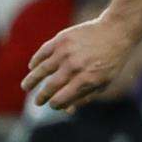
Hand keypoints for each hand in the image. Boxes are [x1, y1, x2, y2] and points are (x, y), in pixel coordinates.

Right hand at [22, 14, 140, 111]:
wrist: (115, 31)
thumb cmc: (111, 60)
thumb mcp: (105, 81)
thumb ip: (85, 96)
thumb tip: (67, 110)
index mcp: (87, 80)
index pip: (62, 99)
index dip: (55, 104)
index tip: (52, 105)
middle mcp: (75, 67)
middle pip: (50, 87)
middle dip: (41, 97)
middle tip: (37, 102)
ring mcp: (66, 52)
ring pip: (41, 70)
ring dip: (31, 80)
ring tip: (25, 87)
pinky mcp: (60, 39)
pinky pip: (42, 53)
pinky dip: (35, 61)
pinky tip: (32, 67)